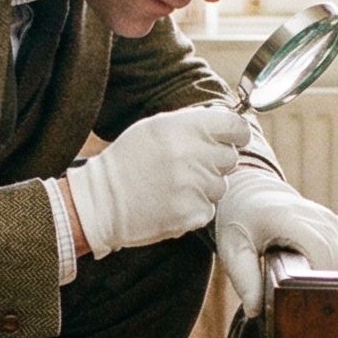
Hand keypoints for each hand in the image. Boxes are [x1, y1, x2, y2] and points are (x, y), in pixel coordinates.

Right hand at [64, 104, 248, 258]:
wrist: (101, 202)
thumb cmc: (128, 161)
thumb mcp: (155, 127)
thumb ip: (193, 123)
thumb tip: (227, 124)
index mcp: (184, 128)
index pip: (235, 126)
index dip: (236, 134)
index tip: (232, 139)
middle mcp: (193, 155)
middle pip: (230, 157)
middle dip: (215, 162)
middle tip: (189, 166)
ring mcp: (194, 186)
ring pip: (221, 185)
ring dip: (205, 186)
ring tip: (174, 185)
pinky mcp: (192, 213)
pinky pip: (209, 208)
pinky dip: (195, 207)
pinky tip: (172, 202)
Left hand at [216, 168, 337, 315]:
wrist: (253, 193)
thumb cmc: (241, 221)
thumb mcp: (232, 249)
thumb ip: (244, 279)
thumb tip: (254, 311)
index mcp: (288, 219)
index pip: (320, 251)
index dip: (316, 280)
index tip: (302, 300)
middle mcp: (315, 215)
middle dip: (325, 286)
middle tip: (304, 301)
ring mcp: (330, 218)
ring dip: (334, 278)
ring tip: (309, 288)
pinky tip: (320, 275)